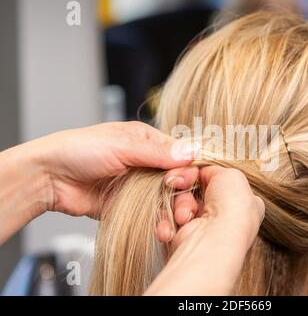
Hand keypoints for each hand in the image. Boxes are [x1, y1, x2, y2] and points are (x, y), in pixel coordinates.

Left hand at [20, 121, 198, 217]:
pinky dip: (159, 223)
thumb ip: (158, 152)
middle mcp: (147, 163)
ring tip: (176, 223)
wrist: (49, 177)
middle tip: (184, 210)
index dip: (187, 170)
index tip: (184, 182)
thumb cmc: (80, 150)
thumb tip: (193, 151)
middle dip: (184, 195)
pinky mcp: (131, 206)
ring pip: (168, 199)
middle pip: (178, 180)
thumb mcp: (122, 146)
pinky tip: (163, 231)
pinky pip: (152, 215)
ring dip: (174, 211)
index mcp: (149, 142)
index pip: (181, 156)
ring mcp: (140, 186)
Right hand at [147, 166, 264, 294]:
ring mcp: (205, 228)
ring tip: (184, 216)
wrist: (213, 240)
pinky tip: (172, 228)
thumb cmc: (230, 207)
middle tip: (180, 184)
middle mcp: (225, 216)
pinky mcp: (185, 238)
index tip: (193, 171)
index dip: (203, 174)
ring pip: (180, 203)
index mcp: (242, 202)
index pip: (218, 181)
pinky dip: (167, 222)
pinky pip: (169, 220)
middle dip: (185, 187)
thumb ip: (215, 169)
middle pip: (195, 190)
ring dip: (179, 205)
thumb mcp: (232, 174)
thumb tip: (203, 171)